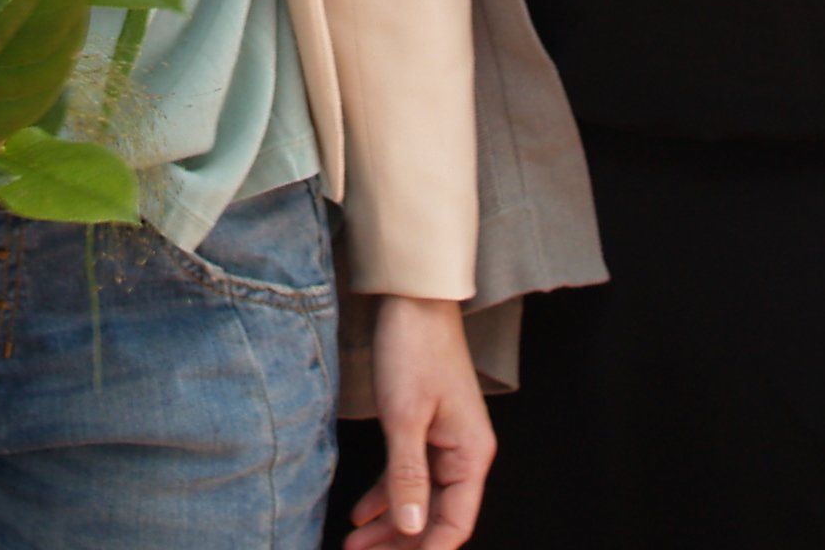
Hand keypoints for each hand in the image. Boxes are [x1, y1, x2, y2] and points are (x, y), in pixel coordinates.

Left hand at [342, 296, 491, 545]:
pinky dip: (385, 494)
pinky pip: (406, 475)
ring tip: (353, 545)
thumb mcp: (404, 417)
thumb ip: (407, 476)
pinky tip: (360, 513)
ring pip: (417, 499)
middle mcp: (463, 455)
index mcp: (470, 456)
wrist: (411, 299)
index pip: (454, 523)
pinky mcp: (423, 429)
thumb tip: (412, 530)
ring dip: (388, 524)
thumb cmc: (413, 351)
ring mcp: (443, 443)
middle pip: (435, 517)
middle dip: (401, 543)